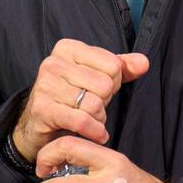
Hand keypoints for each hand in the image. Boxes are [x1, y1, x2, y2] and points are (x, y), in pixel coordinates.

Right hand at [10, 39, 148, 163]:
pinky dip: (95, 131)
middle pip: (105, 85)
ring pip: (95, 104)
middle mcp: (53, 62)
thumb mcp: (97, 76)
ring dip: (99, 118)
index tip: (99, 89)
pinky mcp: (42, 109)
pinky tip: (96, 134)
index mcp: (68, 48)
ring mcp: (45, 85)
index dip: (113, 82)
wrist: (39, 122)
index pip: (113, 65)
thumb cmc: (71, 95)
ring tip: (90, 118)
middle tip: (93, 105)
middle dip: (105, 101)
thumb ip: (122, 67)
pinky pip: (82, 121)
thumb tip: (144, 62)